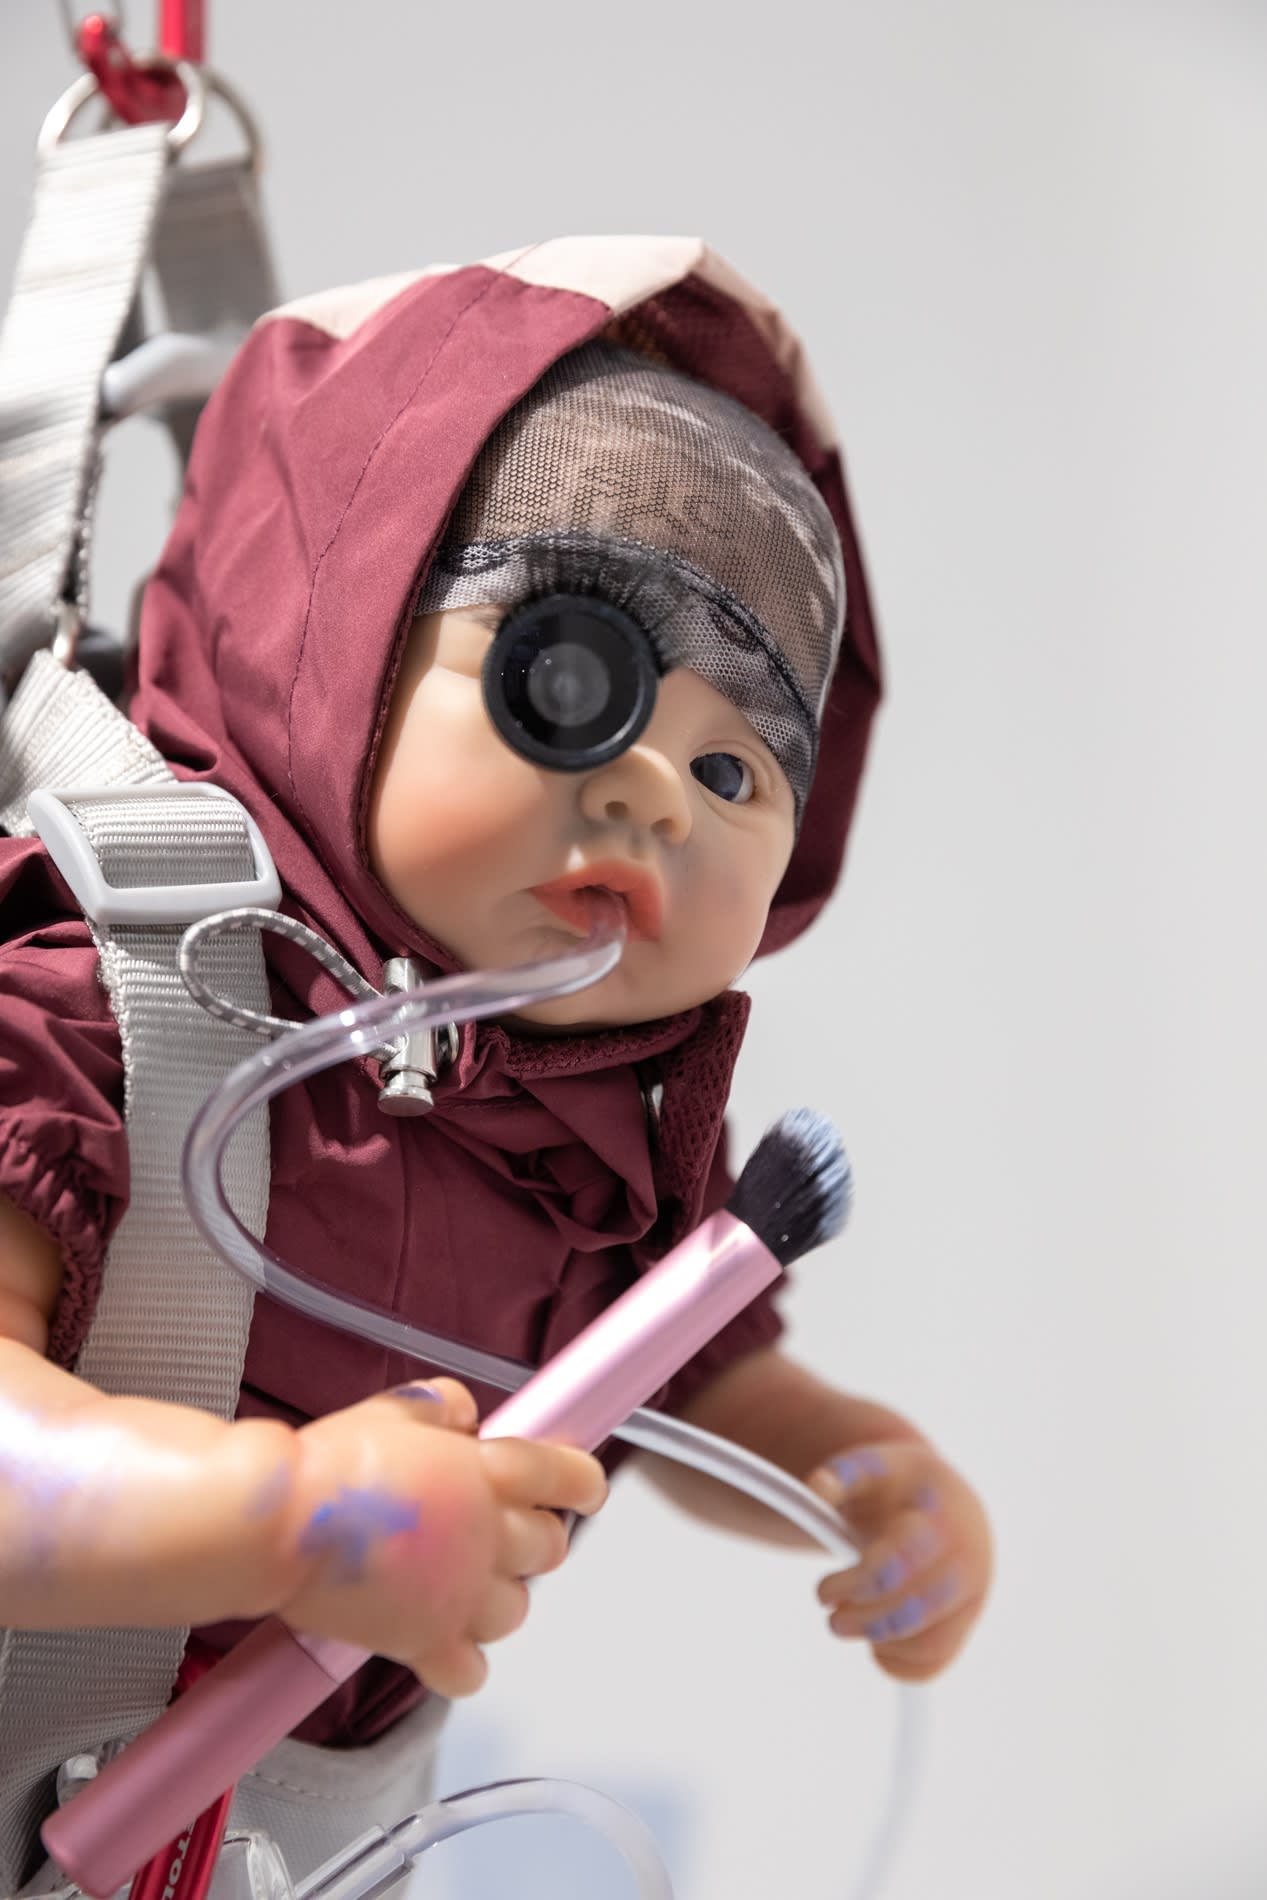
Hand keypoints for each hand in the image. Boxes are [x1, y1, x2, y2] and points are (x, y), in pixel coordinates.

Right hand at [274, 1378, 607, 1698]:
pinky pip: (468, 1672)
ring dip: (497, 1596)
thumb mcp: (395, 1409)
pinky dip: (461, 1664)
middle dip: (531, 1536)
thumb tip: (462, 1416)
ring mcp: (461, 1593)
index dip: (582, 1482)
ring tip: (460, 1580)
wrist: (277, 1524)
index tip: (583, 1487)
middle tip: (495, 1527)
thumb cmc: (328, 1466)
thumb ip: (443, 1410)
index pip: (568, 1477)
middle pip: (549, 1547)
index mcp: (488, 1474)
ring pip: (516, 1610)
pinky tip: (440, 1640)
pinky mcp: (424, 1641)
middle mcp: (487, 1535)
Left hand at [807, 1440, 990, 1680]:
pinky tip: (873, 1642)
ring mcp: (971, 1597)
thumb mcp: (877, 1465)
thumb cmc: (903, 1486)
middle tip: (832, 1617)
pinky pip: (936, 1663)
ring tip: (847, 1623)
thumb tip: (818, 1490)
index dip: (859, 1583)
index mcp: (946, 1515)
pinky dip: (898, 1664)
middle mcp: (968, 1561)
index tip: (822, 1591)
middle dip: (865, 1619)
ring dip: (879, 1642)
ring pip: (931, 1643)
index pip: (904, 1560)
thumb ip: (845, 1473)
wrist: (949, 1504)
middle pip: (918, 1608)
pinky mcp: (965, 1625)